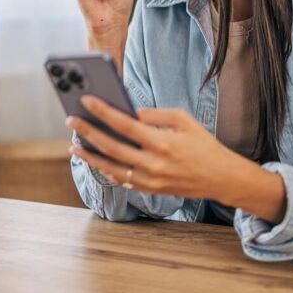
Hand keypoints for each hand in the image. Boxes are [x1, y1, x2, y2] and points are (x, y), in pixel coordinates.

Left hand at [67, 95, 233, 200]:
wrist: (221, 178)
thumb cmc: (203, 144)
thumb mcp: (183, 120)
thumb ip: (154, 114)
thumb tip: (127, 111)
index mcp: (162, 142)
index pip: (125, 124)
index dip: (103, 112)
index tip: (87, 100)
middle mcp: (153, 164)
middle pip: (112, 147)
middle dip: (88, 133)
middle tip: (71, 121)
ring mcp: (150, 181)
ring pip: (111, 168)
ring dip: (90, 156)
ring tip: (74, 144)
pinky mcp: (149, 191)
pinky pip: (121, 180)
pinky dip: (105, 170)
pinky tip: (94, 159)